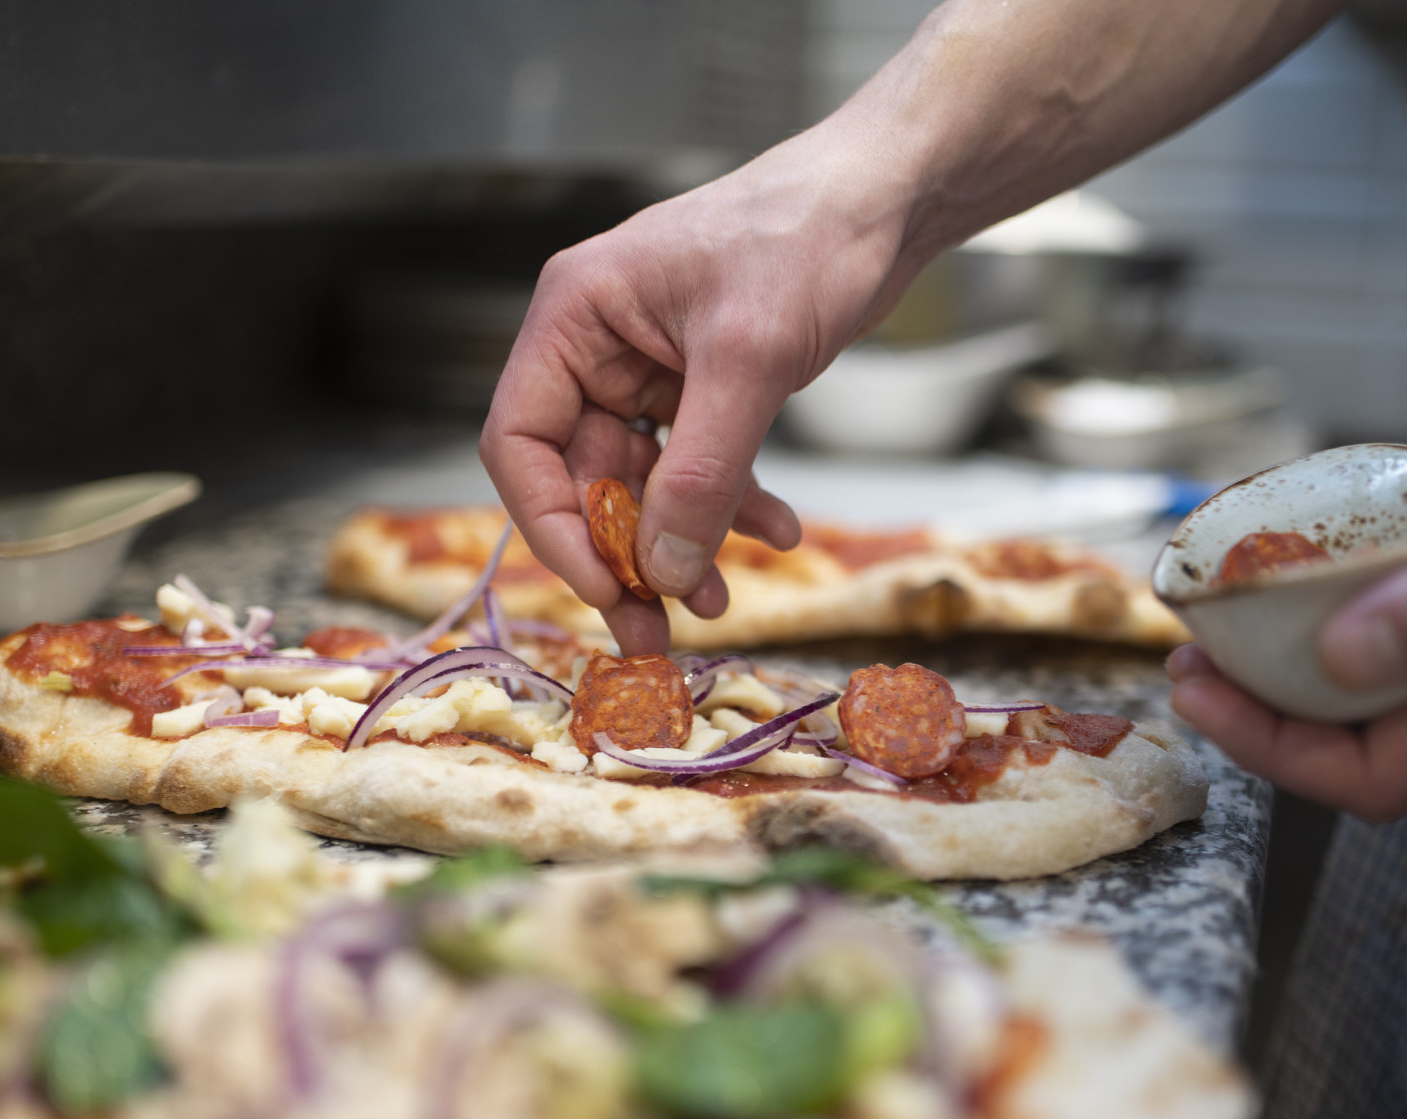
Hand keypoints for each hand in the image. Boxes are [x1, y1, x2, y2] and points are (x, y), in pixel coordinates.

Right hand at [478, 129, 912, 653]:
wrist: (885, 199)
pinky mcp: (701, 383)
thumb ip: (700, 473)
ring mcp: (649, 366)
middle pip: (579, 476)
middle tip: (653, 631)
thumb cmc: (806, 238)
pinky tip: (777, 532)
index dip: (554, 526)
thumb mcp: (748, 362)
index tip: (606, 587)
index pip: (521, 443)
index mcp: (575, 318)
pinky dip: (729, 506)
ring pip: (642, 483)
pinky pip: (697, 465)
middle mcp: (598, 344)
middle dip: (623, 555)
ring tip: (719, 600)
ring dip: (679, 544)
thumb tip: (661, 571)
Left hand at [1169, 356, 1406, 819]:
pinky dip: (1373, 620)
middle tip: (1195, 647)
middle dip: (1270, 712)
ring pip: (1404, 696)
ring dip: (1312, 668)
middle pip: (1373, 746)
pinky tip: (1345, 571)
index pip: (1373, 777)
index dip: (1271, 749)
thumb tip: (1345, 665)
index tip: (1196, 686)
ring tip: (1244, 612)